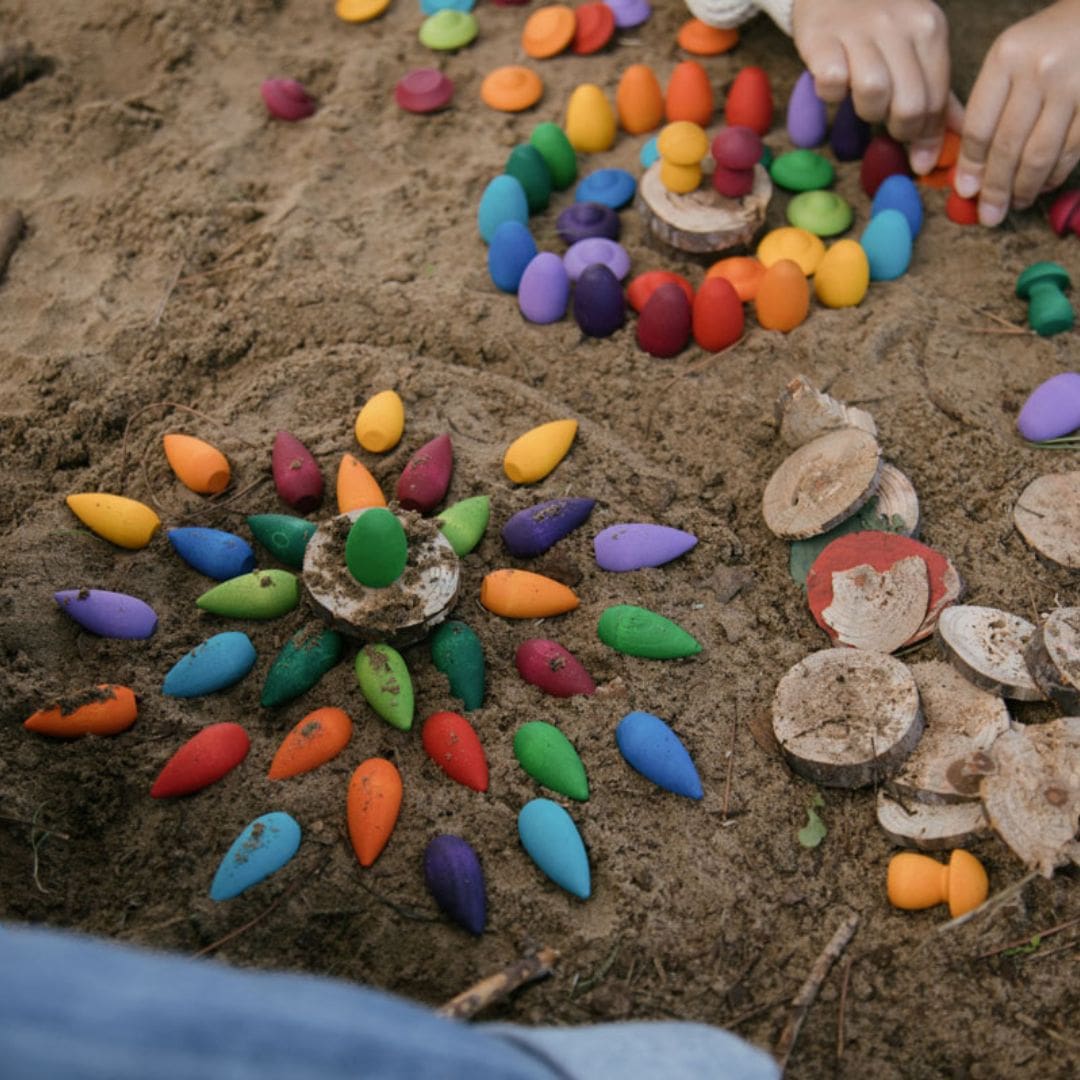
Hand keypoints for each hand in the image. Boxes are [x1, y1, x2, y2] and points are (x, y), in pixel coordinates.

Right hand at [792, 0, 950, 172]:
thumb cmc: (878, 22)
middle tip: (890, 129)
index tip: (917, 152)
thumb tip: (959, 135)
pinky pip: (832, 82)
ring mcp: (859, 29)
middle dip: (901, 130)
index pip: (936, 98)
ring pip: (873, 93)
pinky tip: (835, 86)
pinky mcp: (822, 38)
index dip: (927, 135)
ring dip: (867, 112)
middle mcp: (900, 24)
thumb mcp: (917, 44)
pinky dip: (832, 94)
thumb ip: (937, 89)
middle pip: (909, 103)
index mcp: (930, 28)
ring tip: (863, 105)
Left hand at [953, 0, 1079, 225]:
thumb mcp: (1009, 57)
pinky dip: (1054, 174)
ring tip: (1015, 204)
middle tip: (989, 215)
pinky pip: (1070, 150)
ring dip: (1024, 187)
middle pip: (1007, 145)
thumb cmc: (1045, 42)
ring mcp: (1073, 85)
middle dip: (995, 188)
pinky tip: (1043, 186)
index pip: (980, 125)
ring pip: (1040, 153)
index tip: (965, 191)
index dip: (970, 165)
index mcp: (1007, 57)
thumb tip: (970, 168)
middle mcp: (1039, 70)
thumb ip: (988, 103)